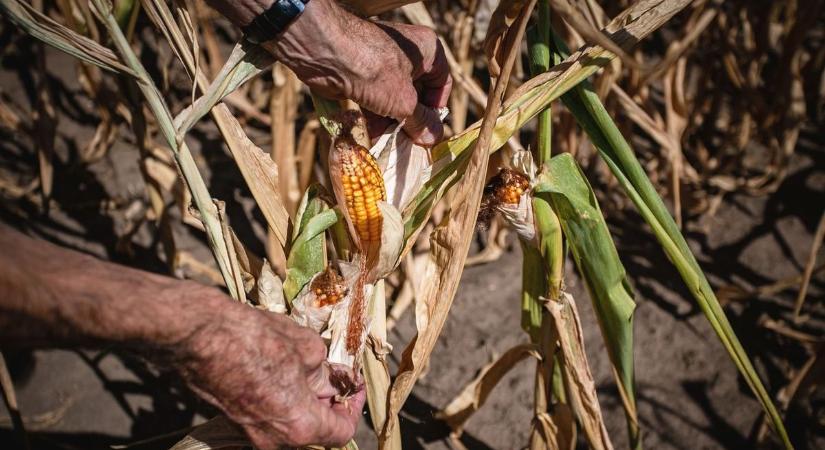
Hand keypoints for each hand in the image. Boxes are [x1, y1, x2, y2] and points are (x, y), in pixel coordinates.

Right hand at [174, 295, 365, 448]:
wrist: (198, 335)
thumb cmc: (253, 338)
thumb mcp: (306, 346)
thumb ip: (324, 368)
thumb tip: (327, 373)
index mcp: (300, 426)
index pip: (341, 432)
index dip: (354, 404)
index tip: (356, 383)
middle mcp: (276, 439)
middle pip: (316, 428)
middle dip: (329, 399)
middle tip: (336, 371)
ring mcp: (252, 432)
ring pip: (292, 422)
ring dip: (305, 397)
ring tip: (310, 365)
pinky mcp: (235, 418)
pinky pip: (270, 415)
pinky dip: (283, 397)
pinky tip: (284, 367)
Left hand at [260, 0, 451, 144]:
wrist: (324, 53)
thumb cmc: (373, 70)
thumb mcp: (404, 101)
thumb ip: (421, 121)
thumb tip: (433, 139)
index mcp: (427, 50)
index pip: (442, 84)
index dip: (436, 110)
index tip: (428, 133)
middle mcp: (408, 56)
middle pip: (417, 96)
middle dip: (411, 122)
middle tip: (409, 144)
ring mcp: (383, 66)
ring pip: (395, 102)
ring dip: (392, 125)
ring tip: (389, 145)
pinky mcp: (363, 77)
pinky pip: (376, 102)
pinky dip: (375, 119)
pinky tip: (372, 137)